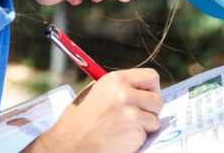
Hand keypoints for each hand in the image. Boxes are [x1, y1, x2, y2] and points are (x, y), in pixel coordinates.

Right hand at [23, 69, 162, 152]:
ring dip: (144, 128)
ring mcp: (130, 111)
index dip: (151, 90)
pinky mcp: (134, 130)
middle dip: (150, 112)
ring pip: (155, 119)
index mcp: (114, 79)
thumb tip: (139, 88)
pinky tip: (120, 140)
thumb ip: (116, 88)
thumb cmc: (78, 124)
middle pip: (157, 100)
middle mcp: (124, 92)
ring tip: (123, 131)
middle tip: (136, 120)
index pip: (151, 77)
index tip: (146, 100)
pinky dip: (138, 140)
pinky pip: (148, 134)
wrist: (67, 147)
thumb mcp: (93, 94)